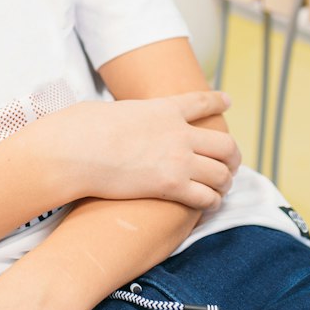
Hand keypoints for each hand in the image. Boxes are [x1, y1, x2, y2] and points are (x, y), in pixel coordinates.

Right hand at [31, 91, 238, 207]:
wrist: (76, 149)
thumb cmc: (80, 129)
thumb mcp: (107, 109)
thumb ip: (121, 116)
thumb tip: (105, 119)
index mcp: (163, 109)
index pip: (200, 102)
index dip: (218, 101)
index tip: (228, 101)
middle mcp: (179, 132)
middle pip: (225, 144)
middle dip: (232, 157)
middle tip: (230, 166)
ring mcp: (178, 158)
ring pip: (222, 174)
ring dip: (224, 184)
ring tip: (220, 192)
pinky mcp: (171, 185)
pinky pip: (206, 198)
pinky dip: (211, 204)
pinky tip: (207, 208)